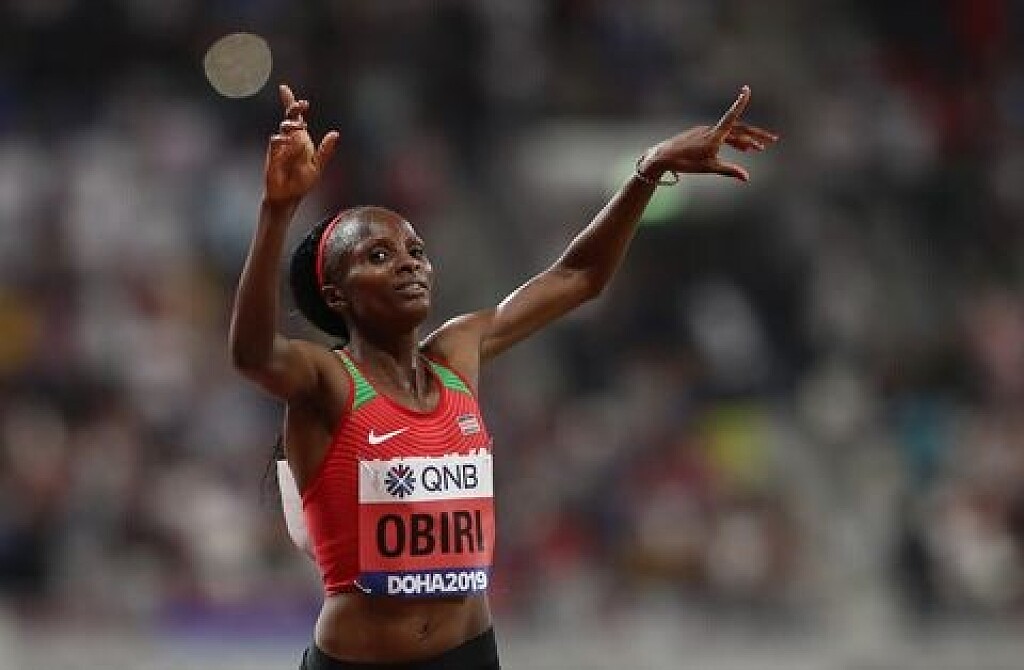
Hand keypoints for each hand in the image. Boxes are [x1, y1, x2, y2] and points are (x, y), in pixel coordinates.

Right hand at [264, 84, 339, 204]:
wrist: (288, 196)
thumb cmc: (302, 181)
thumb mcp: (318, 165)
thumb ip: (326, 150)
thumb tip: (335, 134)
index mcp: (300, 139)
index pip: (295, 117)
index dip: (290, 102)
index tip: (284, 89)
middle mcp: (289, 139)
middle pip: (288, 117)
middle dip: (292, 107)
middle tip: (302, 104)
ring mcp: (280, 146)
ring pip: (284, 127)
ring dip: (292, 125)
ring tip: (301, 128)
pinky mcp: (273, 155)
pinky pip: (276, 142)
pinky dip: (284, 141)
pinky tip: (288, 142)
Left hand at [640, 85, 777, 182]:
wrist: (663, 156)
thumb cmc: (685, 162)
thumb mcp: (709, 168)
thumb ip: (729, 171)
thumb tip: (747, 178)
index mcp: (715, 135)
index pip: (731, 116)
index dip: (740, 103)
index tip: (747, 90)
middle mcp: (712, 129)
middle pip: (739, 129)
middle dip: (756, 136)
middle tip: (772, 140)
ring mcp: (706, 131)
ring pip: (731, 133)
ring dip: (745, 141)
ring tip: (757, 149)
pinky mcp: (702, 135)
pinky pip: (722, 135)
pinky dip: (734, 141)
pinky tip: (741, 148)